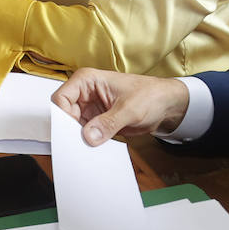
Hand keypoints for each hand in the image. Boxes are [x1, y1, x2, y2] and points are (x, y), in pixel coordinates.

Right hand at [52, 70, 191, 145]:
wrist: (167, 105)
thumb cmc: (151, 96)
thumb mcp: (130, 110)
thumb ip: (109, 123)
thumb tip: (89, 136)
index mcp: (87, 80)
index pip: (61, 98)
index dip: (64, 116)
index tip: (73, 133)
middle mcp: (84, 93)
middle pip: (64, 113)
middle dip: (71, 130)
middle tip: (80, 145)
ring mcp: (89, 108)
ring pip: (73, 125)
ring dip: (80, 138)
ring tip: (90, 148)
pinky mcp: (96, 121)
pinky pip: (85, 133)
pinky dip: (88, 142)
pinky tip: (95, 148)